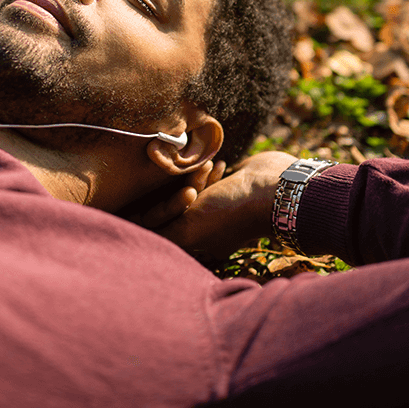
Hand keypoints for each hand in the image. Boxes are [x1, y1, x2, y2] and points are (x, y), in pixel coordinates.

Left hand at [152, 151, 297, 262]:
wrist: (274, 188)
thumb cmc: (230, 211)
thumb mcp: (189, 229)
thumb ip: (161, 234)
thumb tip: (134, 235)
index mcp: (199, 244)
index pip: (163, 226)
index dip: (163, 211)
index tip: (176, 200)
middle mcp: (207, 228)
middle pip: (175, 207)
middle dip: (179, 192)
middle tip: (192, 189)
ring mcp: (218, 207)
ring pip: (190, 189)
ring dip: (194, 178)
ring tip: (205, 170)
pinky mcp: (227, 187)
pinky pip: (207, 178)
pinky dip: (208, 171)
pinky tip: (217, 164)